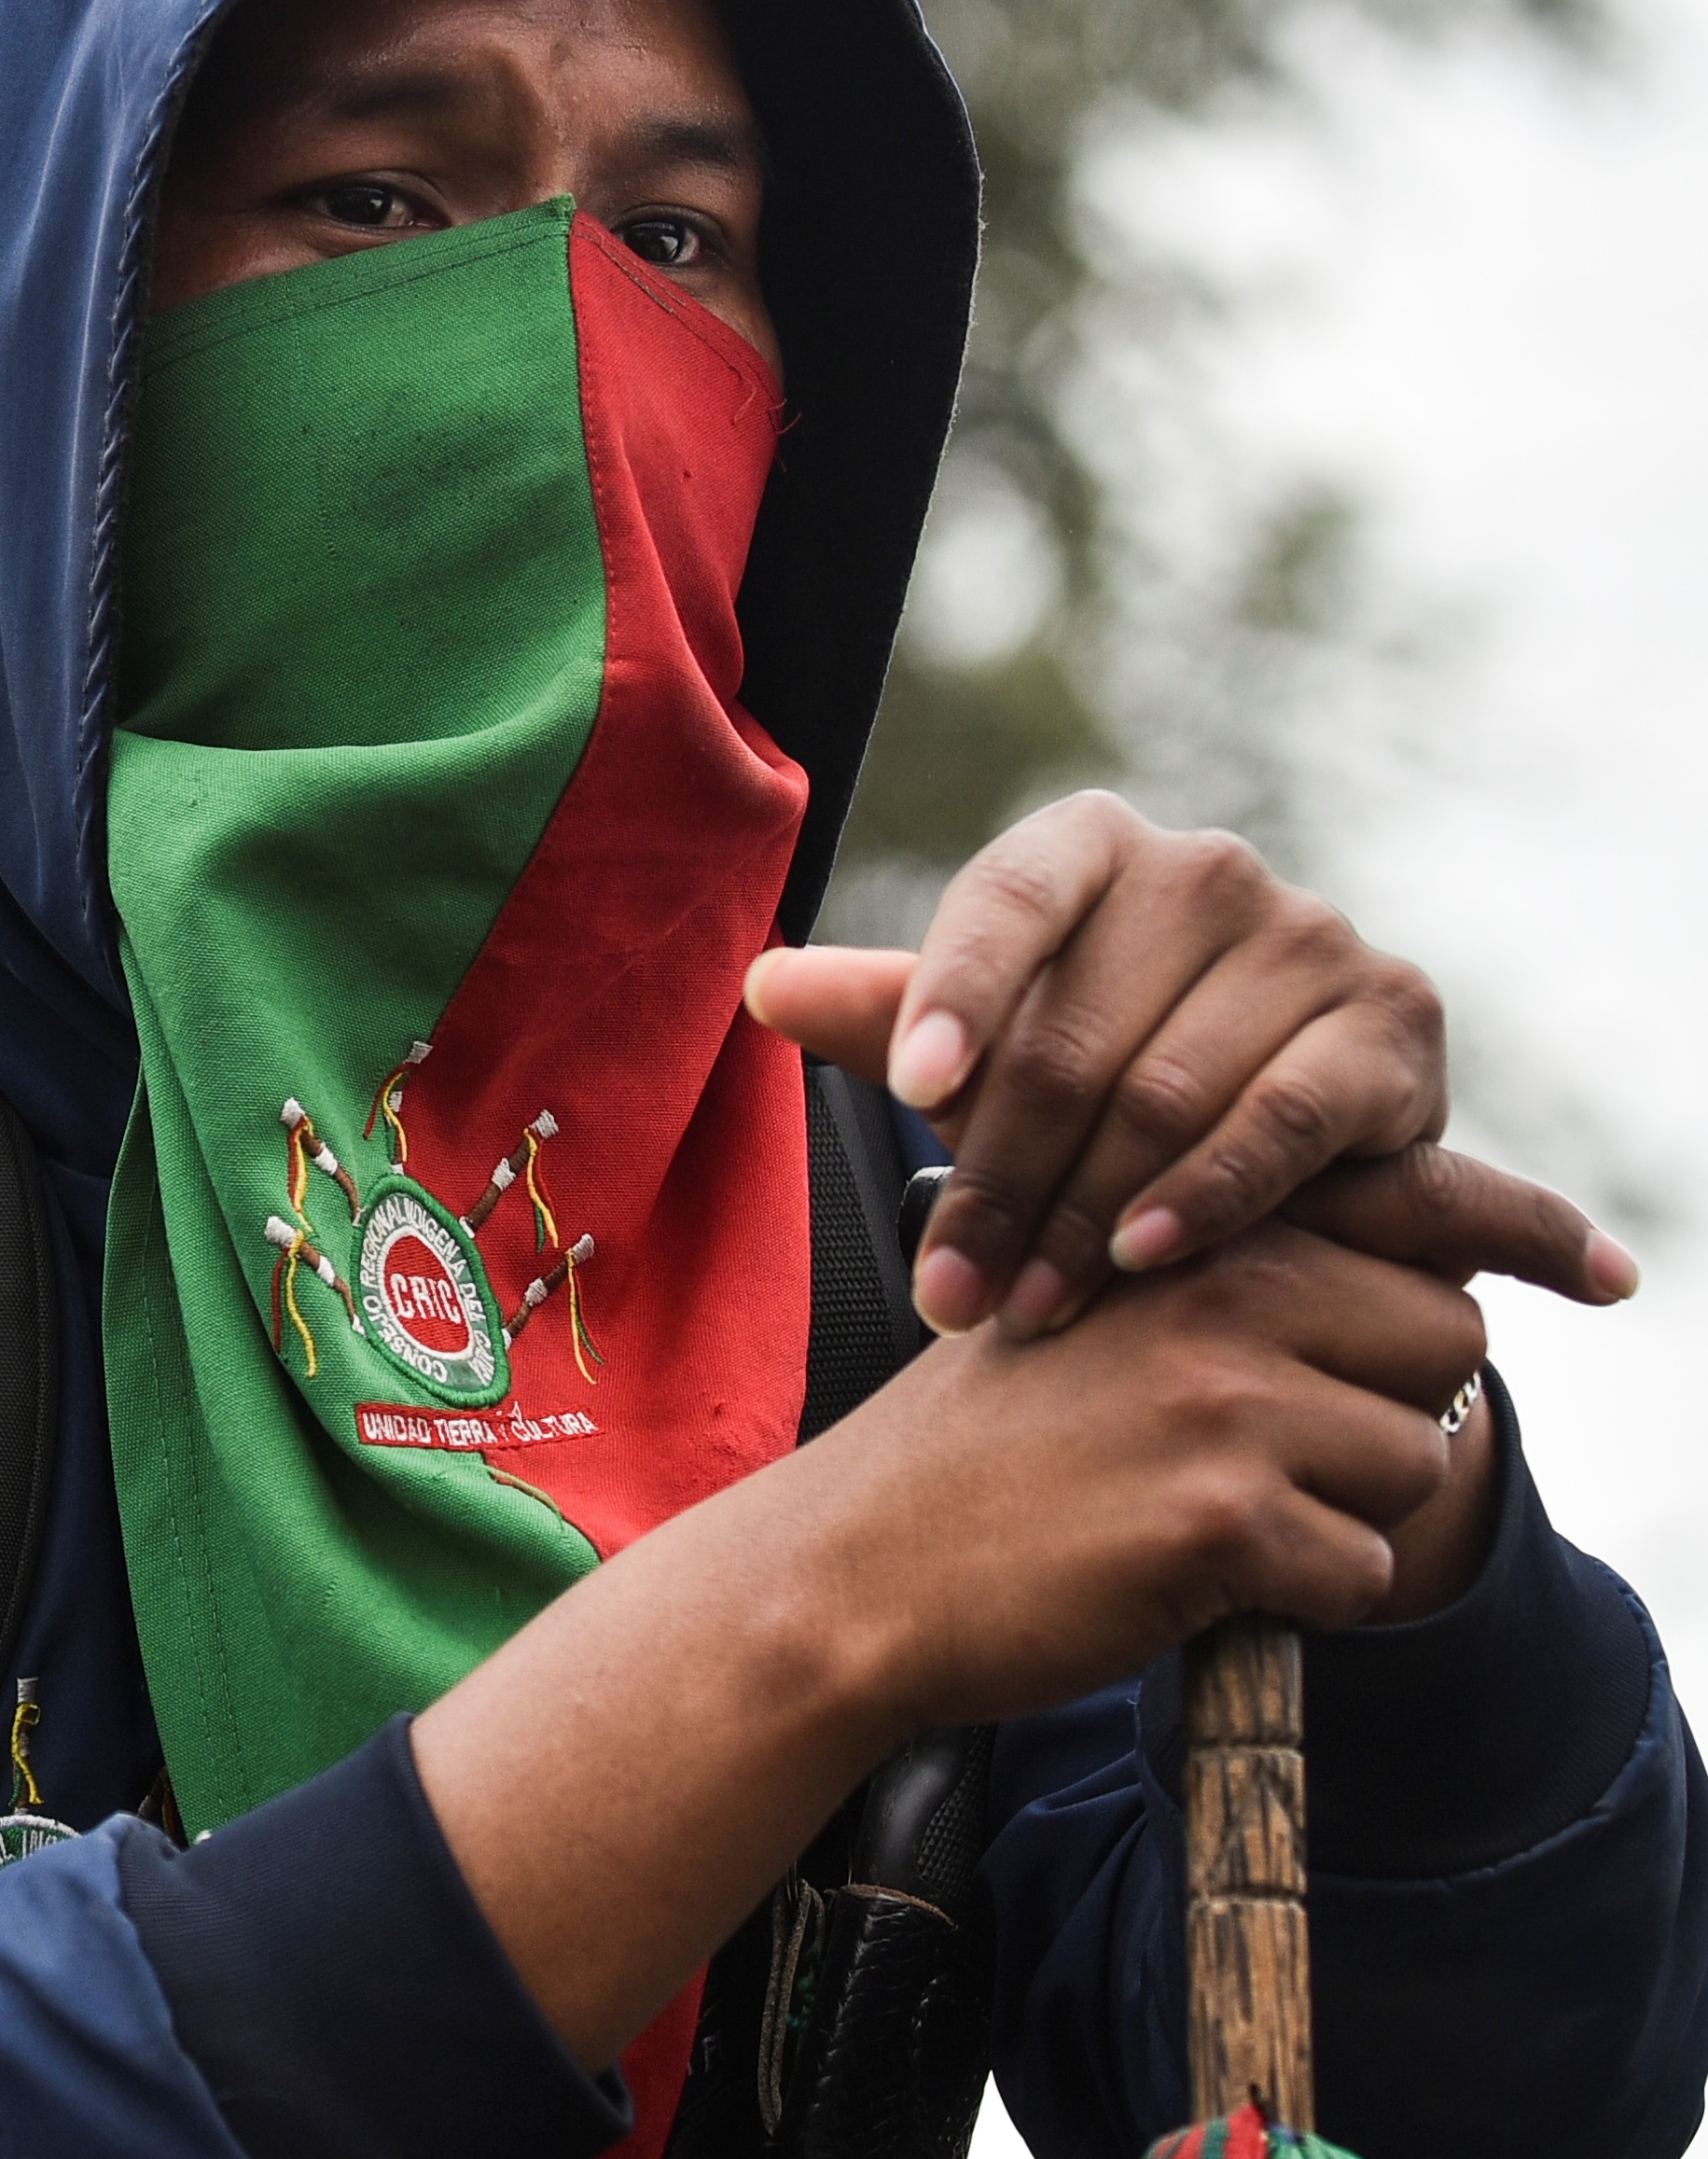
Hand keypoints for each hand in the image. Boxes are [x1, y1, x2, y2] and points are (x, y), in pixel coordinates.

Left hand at [744, 790, 1638, 1337]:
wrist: (1288, 1145)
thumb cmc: (1100, 1081)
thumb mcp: (988, 1051)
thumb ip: (890, 1017)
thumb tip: (764, 983)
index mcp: (1091, 848)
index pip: (1008, 899)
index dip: (960, 990)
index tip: (914, 1087)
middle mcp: (1206, 869)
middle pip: (1076, 1030)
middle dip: (1000, 1179)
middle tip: (949, 1292)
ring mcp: (1311, 936)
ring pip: (1166, 1089)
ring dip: (1083, 1218)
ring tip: (1023, 1311)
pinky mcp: (1393, 1021)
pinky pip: (1281, 1120)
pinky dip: (1205, 1198)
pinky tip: (1140, 1259)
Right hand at [826, 1217, 1488, 1718]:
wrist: (857, 1567)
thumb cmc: (982, 1448)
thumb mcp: (1090, 1300)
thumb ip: (1230, 1267)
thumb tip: (1409, 1266)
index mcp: (1198, 1223)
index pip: (1417, 1204)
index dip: (1524, 1231)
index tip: (1608, 1267)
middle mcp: (1225, 1289)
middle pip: (1444, 1339)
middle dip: (1387, 1405)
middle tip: (1274, 1449)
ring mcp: (1227, 1401)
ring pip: (1416, 1460)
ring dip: (1345, 1510)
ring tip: (1220, 1515)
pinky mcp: (1224, 1519)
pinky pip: (1363, 1569)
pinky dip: (1301, 1594)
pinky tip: (1196, 1576)